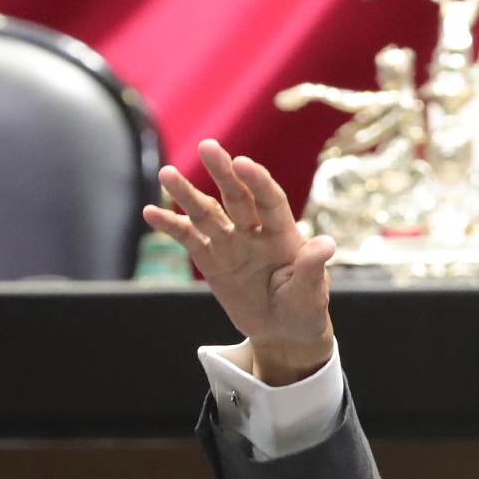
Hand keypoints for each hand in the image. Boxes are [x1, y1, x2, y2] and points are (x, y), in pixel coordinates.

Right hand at [145, 140, 336, 384]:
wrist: (283, 332)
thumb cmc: (304, 309)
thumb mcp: (312, 293)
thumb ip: (312, 268)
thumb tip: (327, 243)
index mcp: (283, 234)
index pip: (270, 200)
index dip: (257, 181)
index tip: (242, 163)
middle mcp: (255, 231)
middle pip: (236, 197)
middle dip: (222, 172)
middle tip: (207, 146)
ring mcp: (231, 244)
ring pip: (207, 213)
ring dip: (187, 194)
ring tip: (167, 173)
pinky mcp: (211, 260)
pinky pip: (189, 239)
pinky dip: (170, 226)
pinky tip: (151, 213)